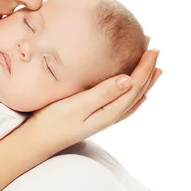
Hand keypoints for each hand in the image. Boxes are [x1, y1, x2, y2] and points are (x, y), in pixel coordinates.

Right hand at [27, 49, 160, 153]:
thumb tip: (129, 79)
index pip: (134, 86)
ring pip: (131, 98)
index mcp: (109, 112)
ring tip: (153, 69)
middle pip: (137, 91)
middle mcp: (110, 116)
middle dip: (147, 71)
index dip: (145, 67)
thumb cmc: (52, 122)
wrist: (36, 142)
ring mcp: (101, 118)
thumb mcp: (77, 106)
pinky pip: (121, 104)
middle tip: (155, 50)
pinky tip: (130, 92)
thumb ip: (103, 93)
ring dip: (143, 82)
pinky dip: (131, 94)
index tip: (153, 48)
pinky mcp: (92, 117)